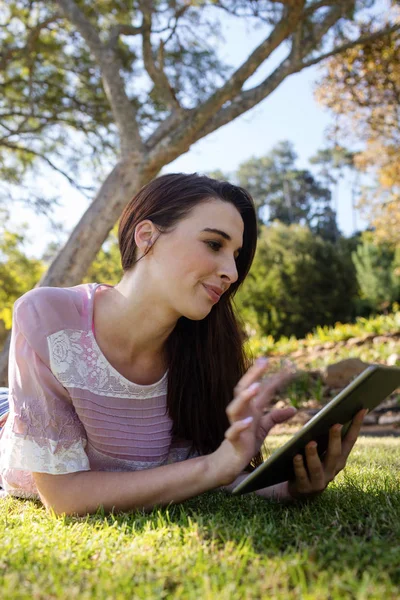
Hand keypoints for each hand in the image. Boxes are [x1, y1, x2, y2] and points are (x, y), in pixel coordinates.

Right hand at [208, 358, 296, 486]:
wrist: (230, 461)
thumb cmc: (246, 441)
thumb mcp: (264, 427)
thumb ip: (276, 416)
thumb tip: (294, 408)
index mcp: (250, 408)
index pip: (261, 388)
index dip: (274, 377)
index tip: (288, 367)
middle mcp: (242, 412)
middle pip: (243, 389)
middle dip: (253, 374)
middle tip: (264, 361)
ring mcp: (235, 425)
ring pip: (235, 407)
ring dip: (245, 397)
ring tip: (256, 387)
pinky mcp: (233, 440)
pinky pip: (232, 431)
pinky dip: (240, 425)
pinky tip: (249, 421)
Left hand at [286, 408, 367, 499]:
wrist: (297, 489)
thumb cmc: (309, 462)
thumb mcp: (319, 449)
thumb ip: (323, 435)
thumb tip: (326, 415)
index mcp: (338, 459)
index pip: (350, 440)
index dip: (356, 425)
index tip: (362, 409)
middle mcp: (332, 470)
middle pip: (335, 454)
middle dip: (335, 439)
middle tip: (335, 424)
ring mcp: (319, 481)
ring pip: (317, 467)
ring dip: (314, 455)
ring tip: (310, 443)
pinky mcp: (304, 487)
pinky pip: (301, 476)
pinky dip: (299, 466)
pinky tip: (296, 456)